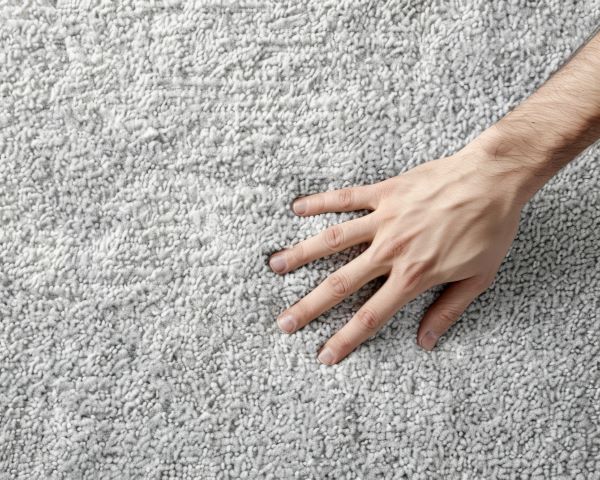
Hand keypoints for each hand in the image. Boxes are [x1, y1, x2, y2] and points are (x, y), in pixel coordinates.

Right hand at [269, 139, 527, 364]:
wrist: (494, 179)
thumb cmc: (491, 228)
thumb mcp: (478, 278)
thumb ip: (448, 311)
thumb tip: (426, 342)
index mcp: (414, 275)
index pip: (371, 315)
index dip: (345, 338)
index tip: (324, 355)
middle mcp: (391, 250)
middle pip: (341, 283)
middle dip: (309, 307)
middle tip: (283, 322)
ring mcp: (385, 219)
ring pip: (333, 240)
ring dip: (301, 255)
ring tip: (275, 266)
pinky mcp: (385, 192)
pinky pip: (346, 198)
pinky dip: (320, 202)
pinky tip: (297, 208)